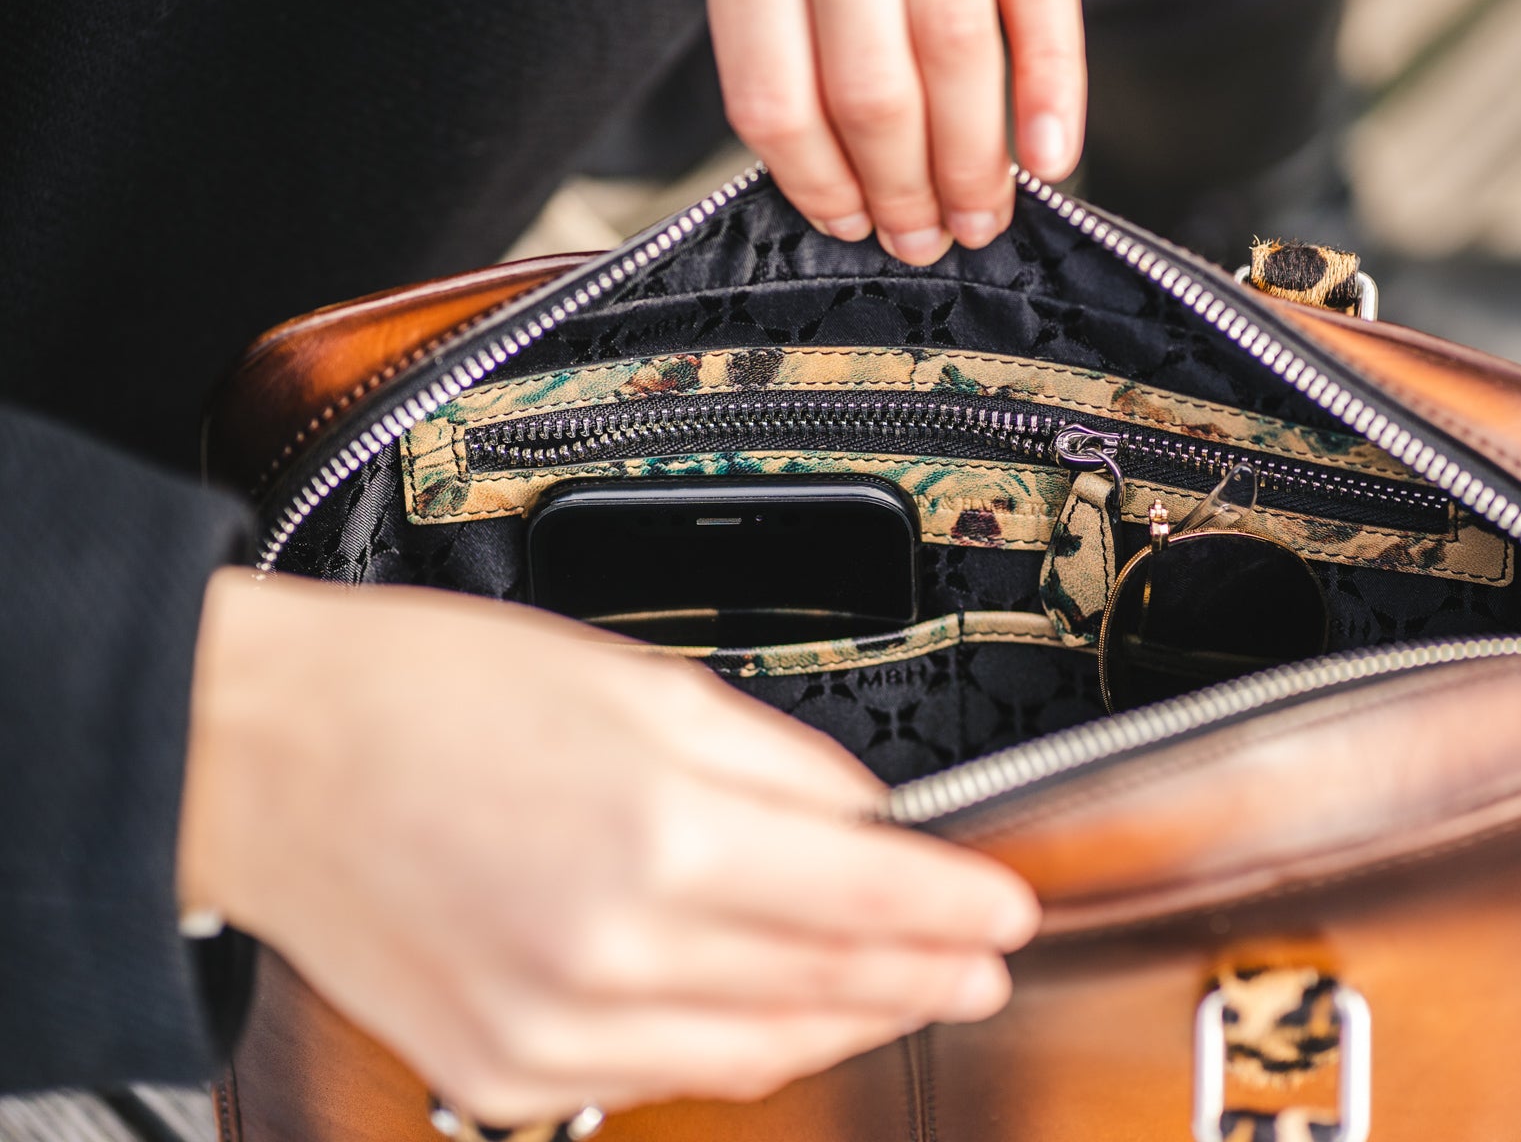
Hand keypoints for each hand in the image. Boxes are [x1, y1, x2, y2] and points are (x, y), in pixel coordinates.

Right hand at [178, 570, 1038, 1122]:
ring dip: (851, 1021)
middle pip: (830, 984)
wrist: (270, 758)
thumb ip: (778, 762)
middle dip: (926, 974)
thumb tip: (864, 817)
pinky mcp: (510, 1072)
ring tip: (910, 993)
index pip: (868, 898)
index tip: (1007, 911)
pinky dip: (747, 1050)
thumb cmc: (429, 698)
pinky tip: (785, 1022)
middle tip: (983, 960)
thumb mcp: (640, 684)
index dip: (958, 909)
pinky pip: (671, 1077)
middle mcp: (617, 951)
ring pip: (761, 1049)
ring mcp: (559, 1031)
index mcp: (663, 834)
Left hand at [679, 0, 1084, 264]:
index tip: (845, 220)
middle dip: (903, 191)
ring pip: (957, 51)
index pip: (776, 92)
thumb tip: (814, 124)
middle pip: (874, 90)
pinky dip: (1054, 75)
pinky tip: (1051, 150)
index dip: (815, 181)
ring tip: (980, 215)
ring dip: (973, 158)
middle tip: (923, 241)